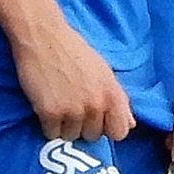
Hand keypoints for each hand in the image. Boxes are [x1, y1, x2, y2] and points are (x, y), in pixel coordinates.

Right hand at [8, 9, 134, 144]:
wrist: (43, 37)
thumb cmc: (73, 51)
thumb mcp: (103, 71)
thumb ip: (118, 100)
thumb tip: (131, 125)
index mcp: (112, 94)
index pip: (119, 132)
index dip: (107, 128)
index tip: (97, 120)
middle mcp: (96, 105)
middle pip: (92, 136)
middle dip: (82, 125)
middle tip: (71, 104)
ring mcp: (73, 110)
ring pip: (71, 136)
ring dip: (63, 125)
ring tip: (58, 102)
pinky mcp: (50, 112)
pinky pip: (51, 133)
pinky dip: (47, 124)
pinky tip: (46, 104)